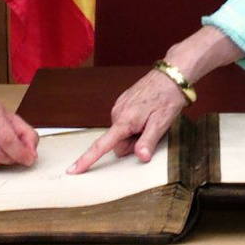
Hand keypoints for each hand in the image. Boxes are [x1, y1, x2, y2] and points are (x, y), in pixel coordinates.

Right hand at [67, 26, 243, 173]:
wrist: (171, 74)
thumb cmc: (168, 97)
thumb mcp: (162, 123)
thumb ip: (148, 141)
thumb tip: (140, 157)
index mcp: (124, 120)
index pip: (102, 145)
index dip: (87, 159)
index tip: (73, 170)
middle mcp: (117, 112)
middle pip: (118, 143)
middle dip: (133, 143)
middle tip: (152, 130)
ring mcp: (120, 106)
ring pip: (122, 133)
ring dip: (135, 133)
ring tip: (152, 119)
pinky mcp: (124, 102)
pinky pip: (125, 122)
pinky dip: (135, 123)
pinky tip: (148, 113)